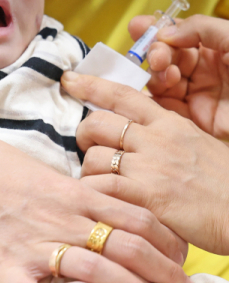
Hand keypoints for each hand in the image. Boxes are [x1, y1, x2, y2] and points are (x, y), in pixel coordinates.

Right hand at [0, 130, 192, 282]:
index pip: (133, 215)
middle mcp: (61, 219)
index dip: (164, 236)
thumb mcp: (45, 174)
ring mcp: (33, 244)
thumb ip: (77, 195)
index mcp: (73, 194)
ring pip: (91, 266)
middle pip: (123, 244)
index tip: (180, 253)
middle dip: (159, 267)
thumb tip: (108, 210)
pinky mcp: (4, 266)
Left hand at [62, 71, 228, 254]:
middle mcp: (155, 140)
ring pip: (94, 157)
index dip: (91, 84)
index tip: (69, 79)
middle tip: (87, 150)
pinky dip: (93, 194)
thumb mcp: (196, 145)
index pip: (123, 95)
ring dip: (88, 172)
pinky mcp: (147, 196)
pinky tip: (100, 203)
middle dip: (83, 135)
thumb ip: (165, 136)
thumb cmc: (222, 184)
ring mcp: (150, 167)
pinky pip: (101, 187)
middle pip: (98, 123)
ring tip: (99, 185)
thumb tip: (136, 132)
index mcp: (168, 123)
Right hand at [129, 14, 228, 138]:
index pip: (179, 35)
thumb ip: (201, 29)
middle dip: (155, 52)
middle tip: (159, 56)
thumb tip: (166, 33)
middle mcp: (204, 71)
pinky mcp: (195, 120)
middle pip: (165, 58)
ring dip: (157, 74)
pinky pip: (165, 107)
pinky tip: (162, 87)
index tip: (139, 26)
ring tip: (167, 73)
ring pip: (161, 81)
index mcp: (216, 48)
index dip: (157, 30)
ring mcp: (198, 96)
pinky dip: (155, 97)